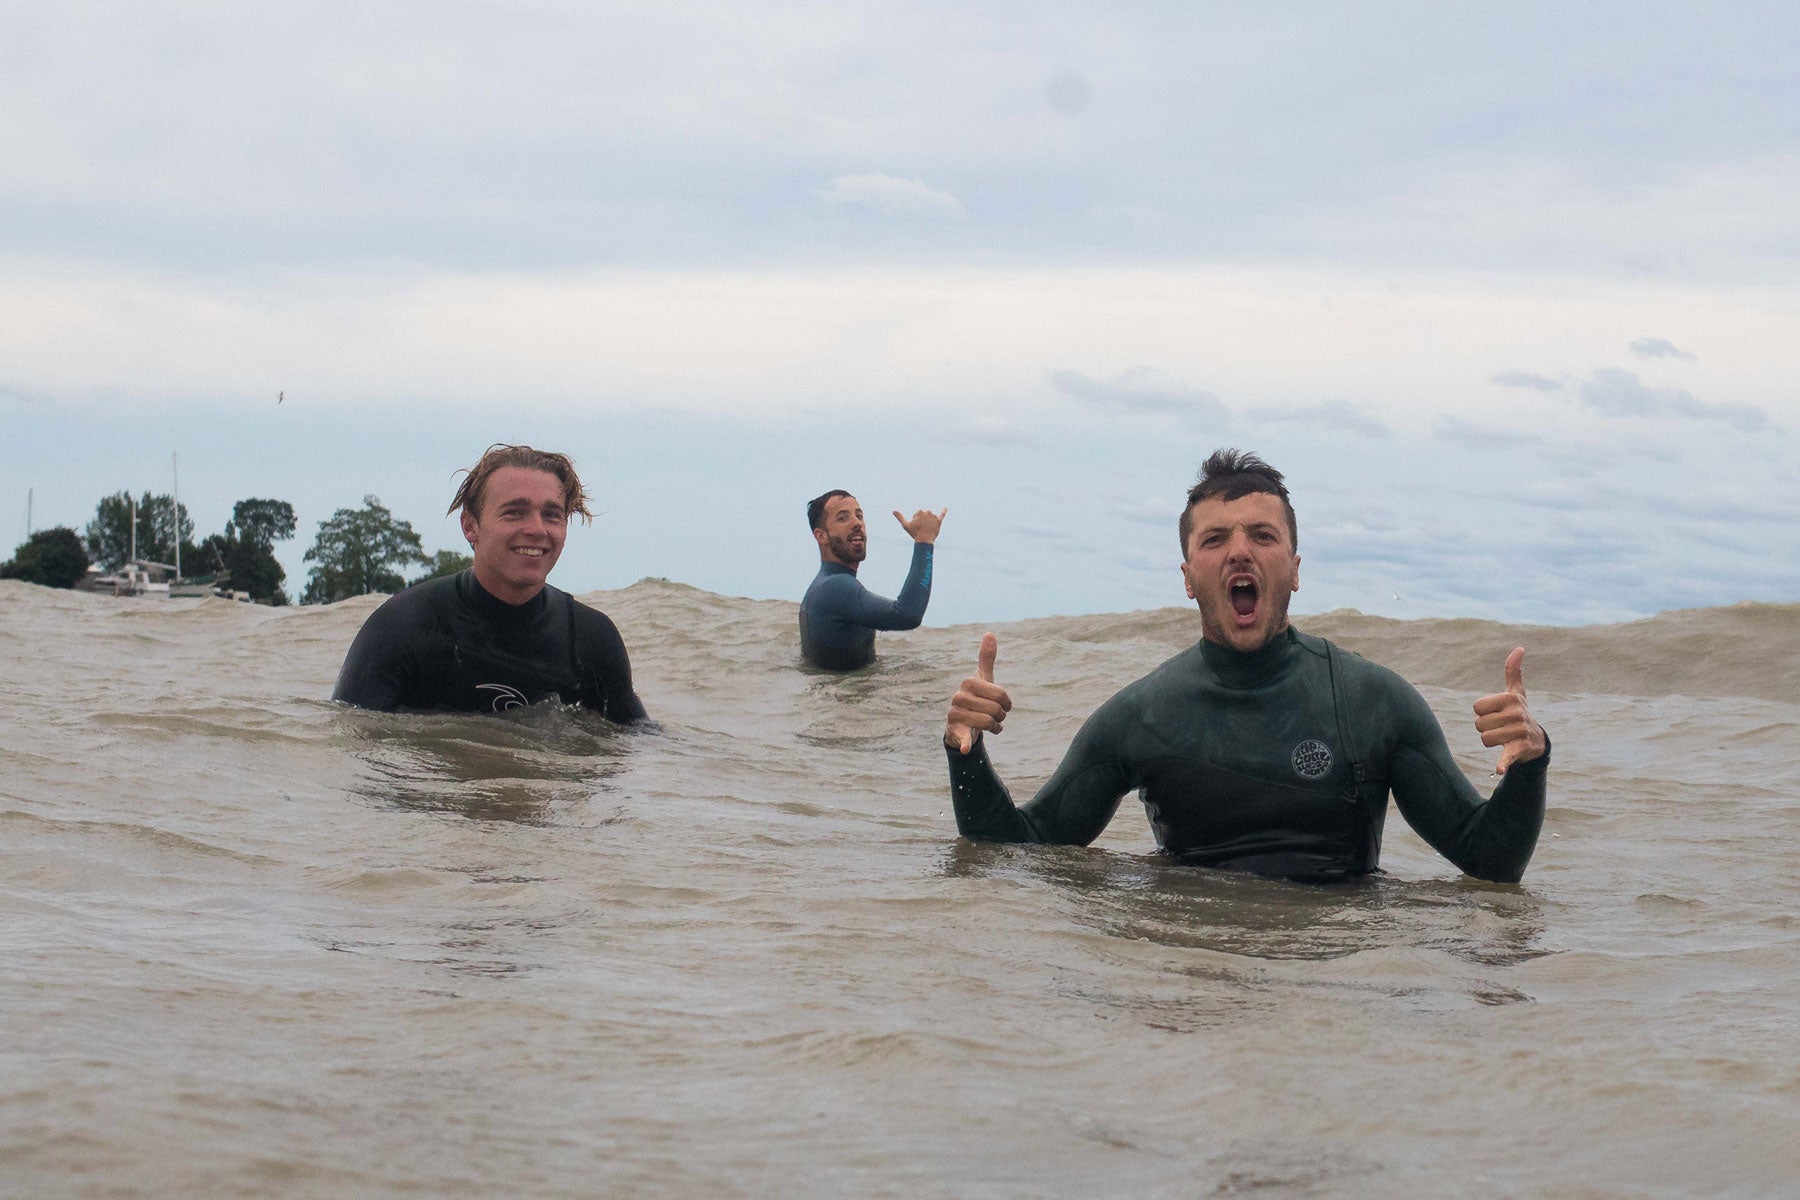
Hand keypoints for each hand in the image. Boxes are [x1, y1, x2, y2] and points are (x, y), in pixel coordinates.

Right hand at [894, 508, 946, 543]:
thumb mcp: (906, 525)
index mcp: (920, 511)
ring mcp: (934, 516)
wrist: (924, 540)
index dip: (916, 522)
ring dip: (929, 522)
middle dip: (923, 521)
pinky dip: (944, 511)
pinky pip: (942, 514)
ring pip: (931, 517)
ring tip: (927, 529)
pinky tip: (945, 508)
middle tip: (922, 529)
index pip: (918, 515)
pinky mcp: (939, 521)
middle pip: (925, 515)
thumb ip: (900, 517)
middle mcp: (927, 512)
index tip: (917, 527)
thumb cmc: (915, 533)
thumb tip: (893, 511)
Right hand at [946, 633, 1010, 753]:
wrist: (960, 722)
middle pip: (996, 710)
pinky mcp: (955, 731)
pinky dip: (965, 742)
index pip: (1001, 694)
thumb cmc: (976, 698)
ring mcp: (955, 714)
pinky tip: (966, 748)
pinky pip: (962, 736)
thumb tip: (990, 633)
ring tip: (991, 725)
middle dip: (1001, 716)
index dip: (1007, 702)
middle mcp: (959, 696)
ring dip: (996, 727)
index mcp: (968, 682)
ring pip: (989, 723)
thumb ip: (986, 657)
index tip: (1002, 704)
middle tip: (995, 716)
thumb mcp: (982, 678)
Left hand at [1473, 647, 1546, 773]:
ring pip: (1484, 739)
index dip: (1483, 712)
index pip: (1477, 707)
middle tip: (1501, 727)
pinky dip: (1502, 763)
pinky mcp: (1519, 750)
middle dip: (1486, 728)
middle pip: (1479, 724)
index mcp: (1511, 699)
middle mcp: (1517, 714)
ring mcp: (1519, 732)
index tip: (1496, 714)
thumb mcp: (1516, 692)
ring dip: (1491, 741)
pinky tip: (1499, 769)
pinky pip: (1506, 756)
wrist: (1535, 741)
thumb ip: (1513, 671)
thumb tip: (1519, 648)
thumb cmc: (1519, 713)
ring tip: (1504, 738)